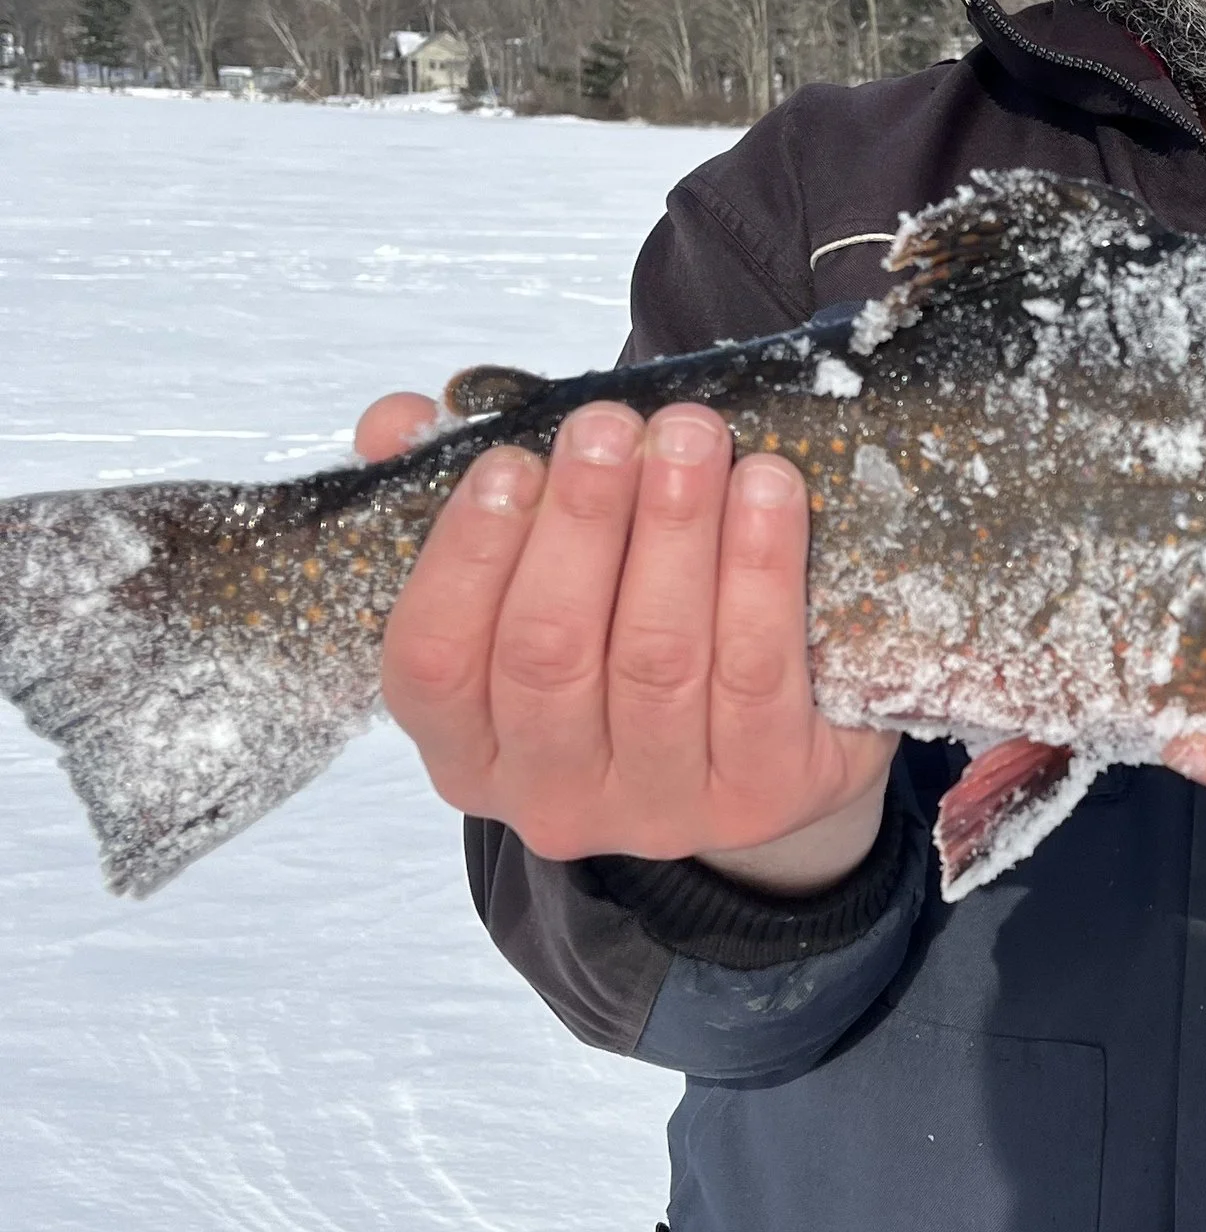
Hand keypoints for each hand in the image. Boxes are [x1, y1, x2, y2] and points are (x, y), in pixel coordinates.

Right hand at [356, 392, 895, 889]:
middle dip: (581, 521)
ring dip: (676, 528)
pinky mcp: (763, 796)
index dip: (466, 555)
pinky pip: (756, 675)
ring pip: (656, 657)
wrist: (778, 736)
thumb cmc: (628, 629)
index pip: (434, 659)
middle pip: (548, 650)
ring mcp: (658, 809)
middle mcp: (549, 794)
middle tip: (610, 426)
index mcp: (465, 747)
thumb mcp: (535, 573)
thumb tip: (402, 421)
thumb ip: (463, 496)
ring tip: (692, 435)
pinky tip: (769, 491)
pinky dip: (761, 572)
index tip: (510, 461)